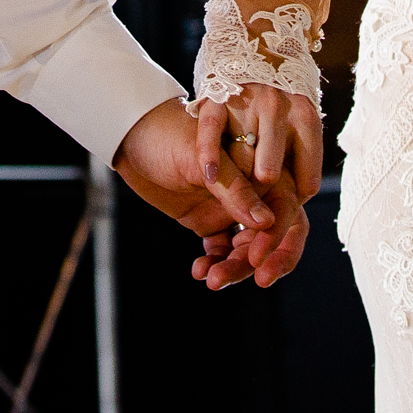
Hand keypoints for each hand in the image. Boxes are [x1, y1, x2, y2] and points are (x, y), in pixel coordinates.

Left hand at [111, 96, 301, 291]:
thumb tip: (268, 222)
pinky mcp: (208, 220)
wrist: (127, 136)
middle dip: (256, 259)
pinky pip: (221, 249)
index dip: (278, 236)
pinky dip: (214, 262)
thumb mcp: (198, 158)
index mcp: (259, 164)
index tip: (258, 258)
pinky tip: (199, 271)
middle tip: (237, 278)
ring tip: (211, 279)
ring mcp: (230, 206)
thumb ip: (234, 189)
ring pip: (244, 247)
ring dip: (233, 266)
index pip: (284, 207)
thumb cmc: (166, 134)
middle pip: (268, 234)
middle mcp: (251, 188)